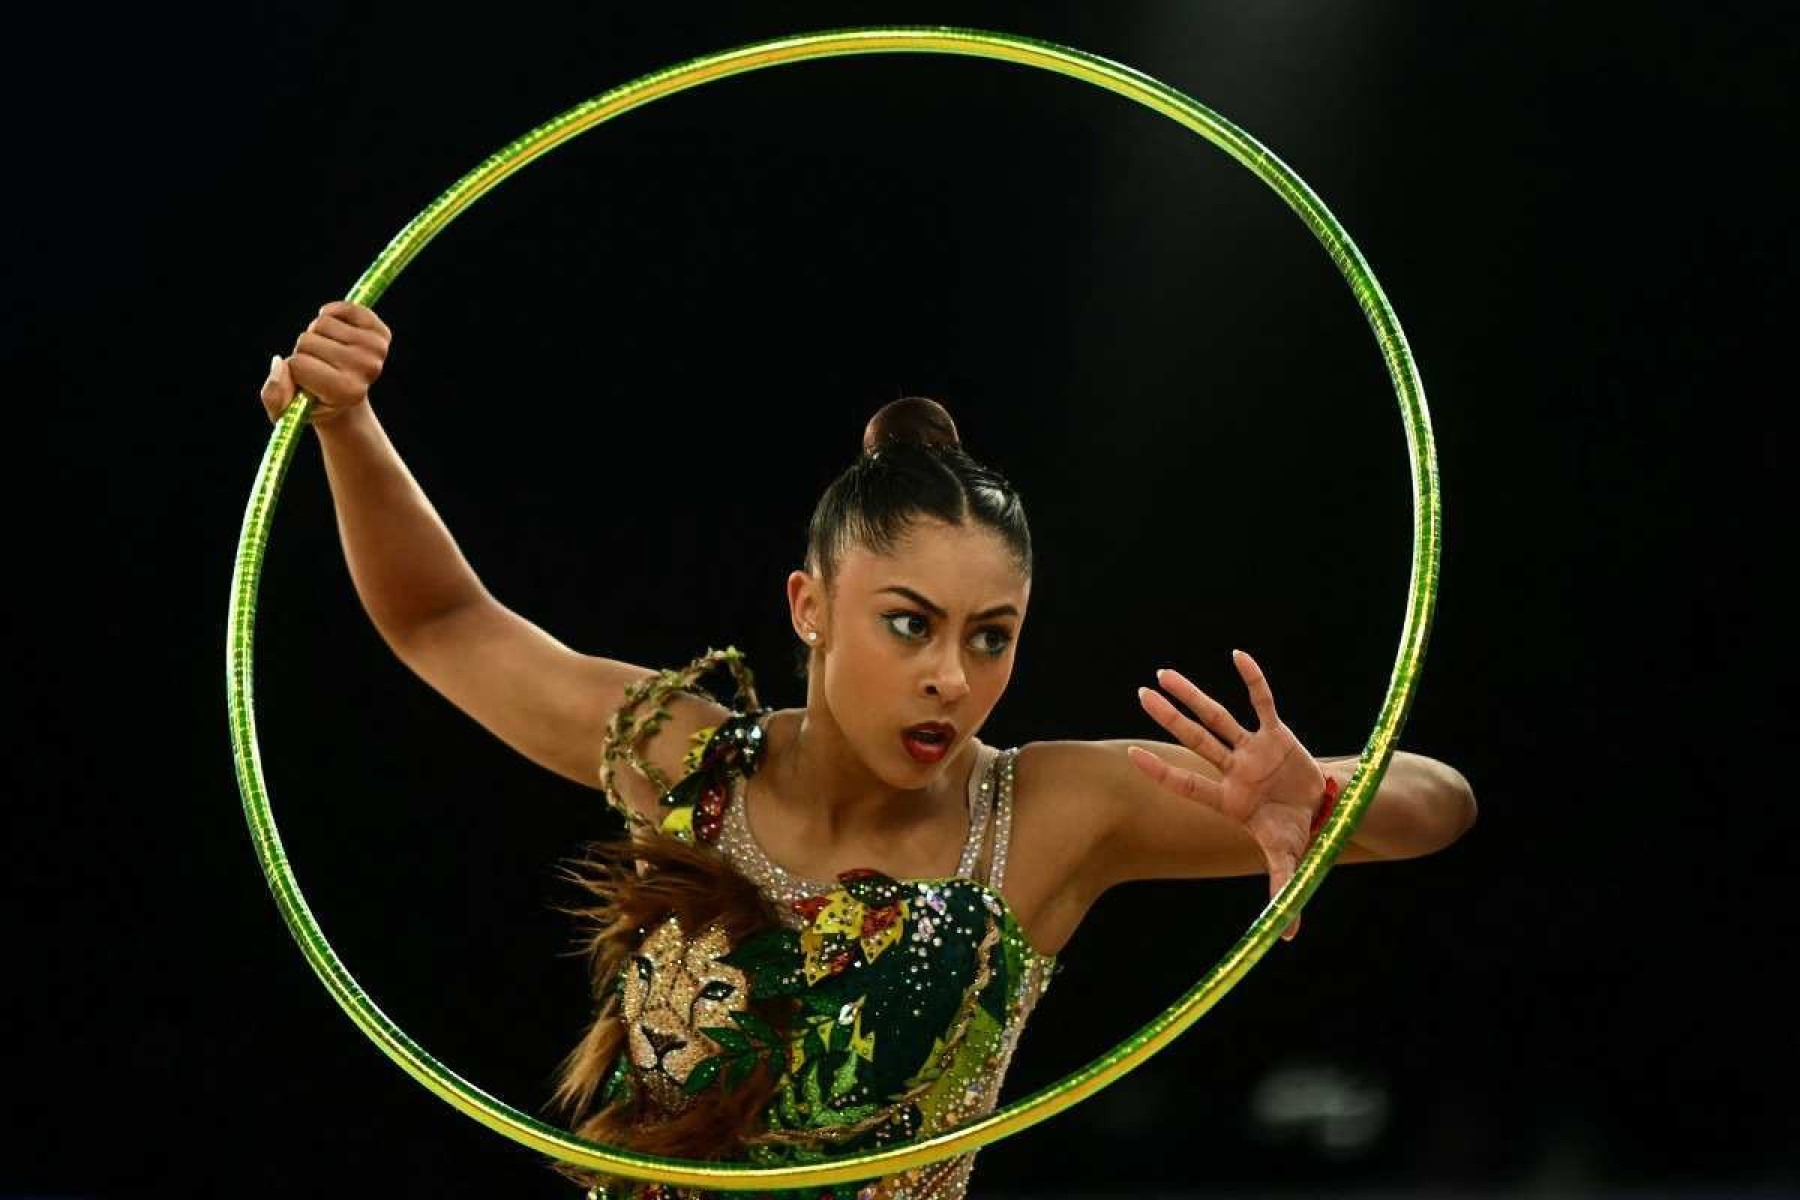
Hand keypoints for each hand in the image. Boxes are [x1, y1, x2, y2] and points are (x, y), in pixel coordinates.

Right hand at [261, 301, 390, 425]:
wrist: (347, 396)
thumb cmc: (313, 400)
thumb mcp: (287, 409)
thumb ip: (273, 396)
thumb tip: (279, 362)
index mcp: (346, 392)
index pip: (298, 364)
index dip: (294, 370)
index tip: (307, 381)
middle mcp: (367, 370)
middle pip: (306, 340)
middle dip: (304, 351)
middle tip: (319, 366)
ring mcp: (376, 350)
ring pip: (320, 322)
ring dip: (317, 335)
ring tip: (329, 354)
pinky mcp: (380, 332)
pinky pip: (341, 307)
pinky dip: (331, 315)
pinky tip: (337, 335)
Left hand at [1128, 649, 1328, 941]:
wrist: (1325, 812)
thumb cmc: (1296, 836)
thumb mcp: (1289, 862)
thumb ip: (1282, 894)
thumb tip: (1285, 938)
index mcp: (1228, 801)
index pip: (1187, 783)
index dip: (1162, 771)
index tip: (1132, 756)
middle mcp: (1234, 771)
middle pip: (1195, 739)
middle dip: (1168, 719)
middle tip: (1139, 695)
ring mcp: (1253, 750)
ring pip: (1218, 717)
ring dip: (1193, 696)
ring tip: (1163, 674)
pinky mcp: (1278, 734)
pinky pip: (1264, 702)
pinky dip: (1253, 680)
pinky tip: (1237, 656)